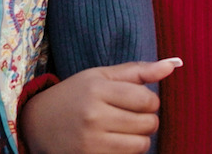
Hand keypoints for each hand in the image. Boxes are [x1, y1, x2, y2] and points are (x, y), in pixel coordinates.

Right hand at [20, 58, 181, 153]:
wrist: (37, 123)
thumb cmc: (74, 95)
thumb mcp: (100, 76)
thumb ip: (138, 71)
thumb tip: (174, 65)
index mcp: (97, 88)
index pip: (147, 99)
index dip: (149, 101)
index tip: (138, 100)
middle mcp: (94, 114)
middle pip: (148, 123)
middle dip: (145, 119)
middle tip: (128, 115)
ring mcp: (92, 140)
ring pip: (142, 144)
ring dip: (138, 138)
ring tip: (122, 129)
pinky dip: (126, 150)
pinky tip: (112, 141)